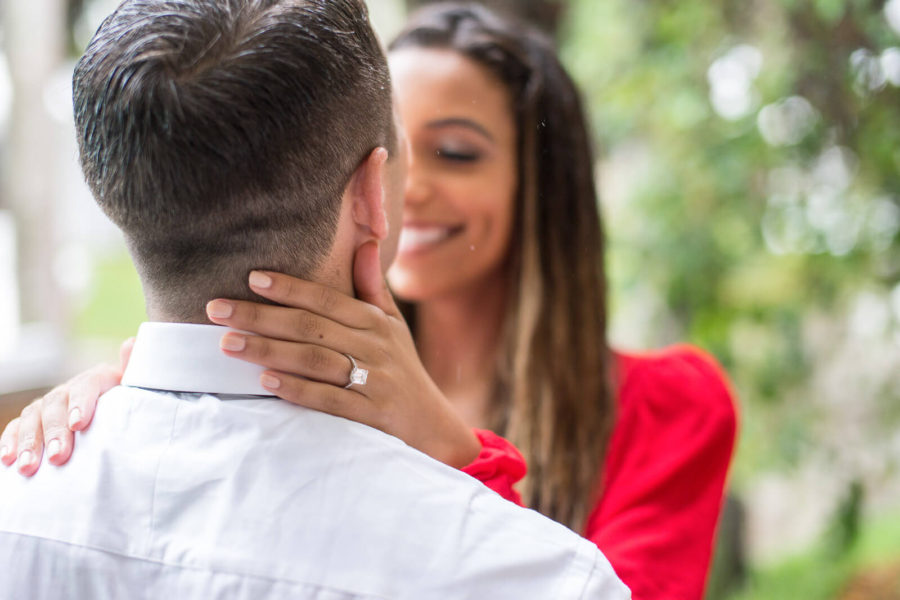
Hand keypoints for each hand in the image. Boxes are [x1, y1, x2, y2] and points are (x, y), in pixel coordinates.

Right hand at [0, 338, 133, 475]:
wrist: (115, 423)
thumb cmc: (131, 410)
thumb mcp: (138, 393)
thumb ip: (135, 371)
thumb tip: (131, 343)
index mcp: (99, 380)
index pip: (88, 384)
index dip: (82, 402)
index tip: (79, 424)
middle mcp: (71, 389)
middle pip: (58, 403)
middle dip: (55, 431)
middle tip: (58, 456)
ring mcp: (50, 404)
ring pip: (34, 416)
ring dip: (30, 441)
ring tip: (30, 467)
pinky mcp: (34, 420)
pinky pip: (17, 426)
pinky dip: (11, 441)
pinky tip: (8, 459)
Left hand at [206, 241, 479, 467]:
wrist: (433, 425)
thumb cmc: (403, 370)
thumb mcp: (393, 326)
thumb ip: (372, 287)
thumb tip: (366, 242)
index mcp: (375, 323)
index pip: (326, 299)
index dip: (289, 288)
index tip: (251, 278)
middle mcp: (374, 347)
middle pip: (311, 327)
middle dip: (260, 317)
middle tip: (216, 310)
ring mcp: (374, 381)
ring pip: (315, 361)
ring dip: (269, 351)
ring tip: (228, 344)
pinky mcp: (370, 415)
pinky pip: (330, 400)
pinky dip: (298, 390)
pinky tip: (266, 382)